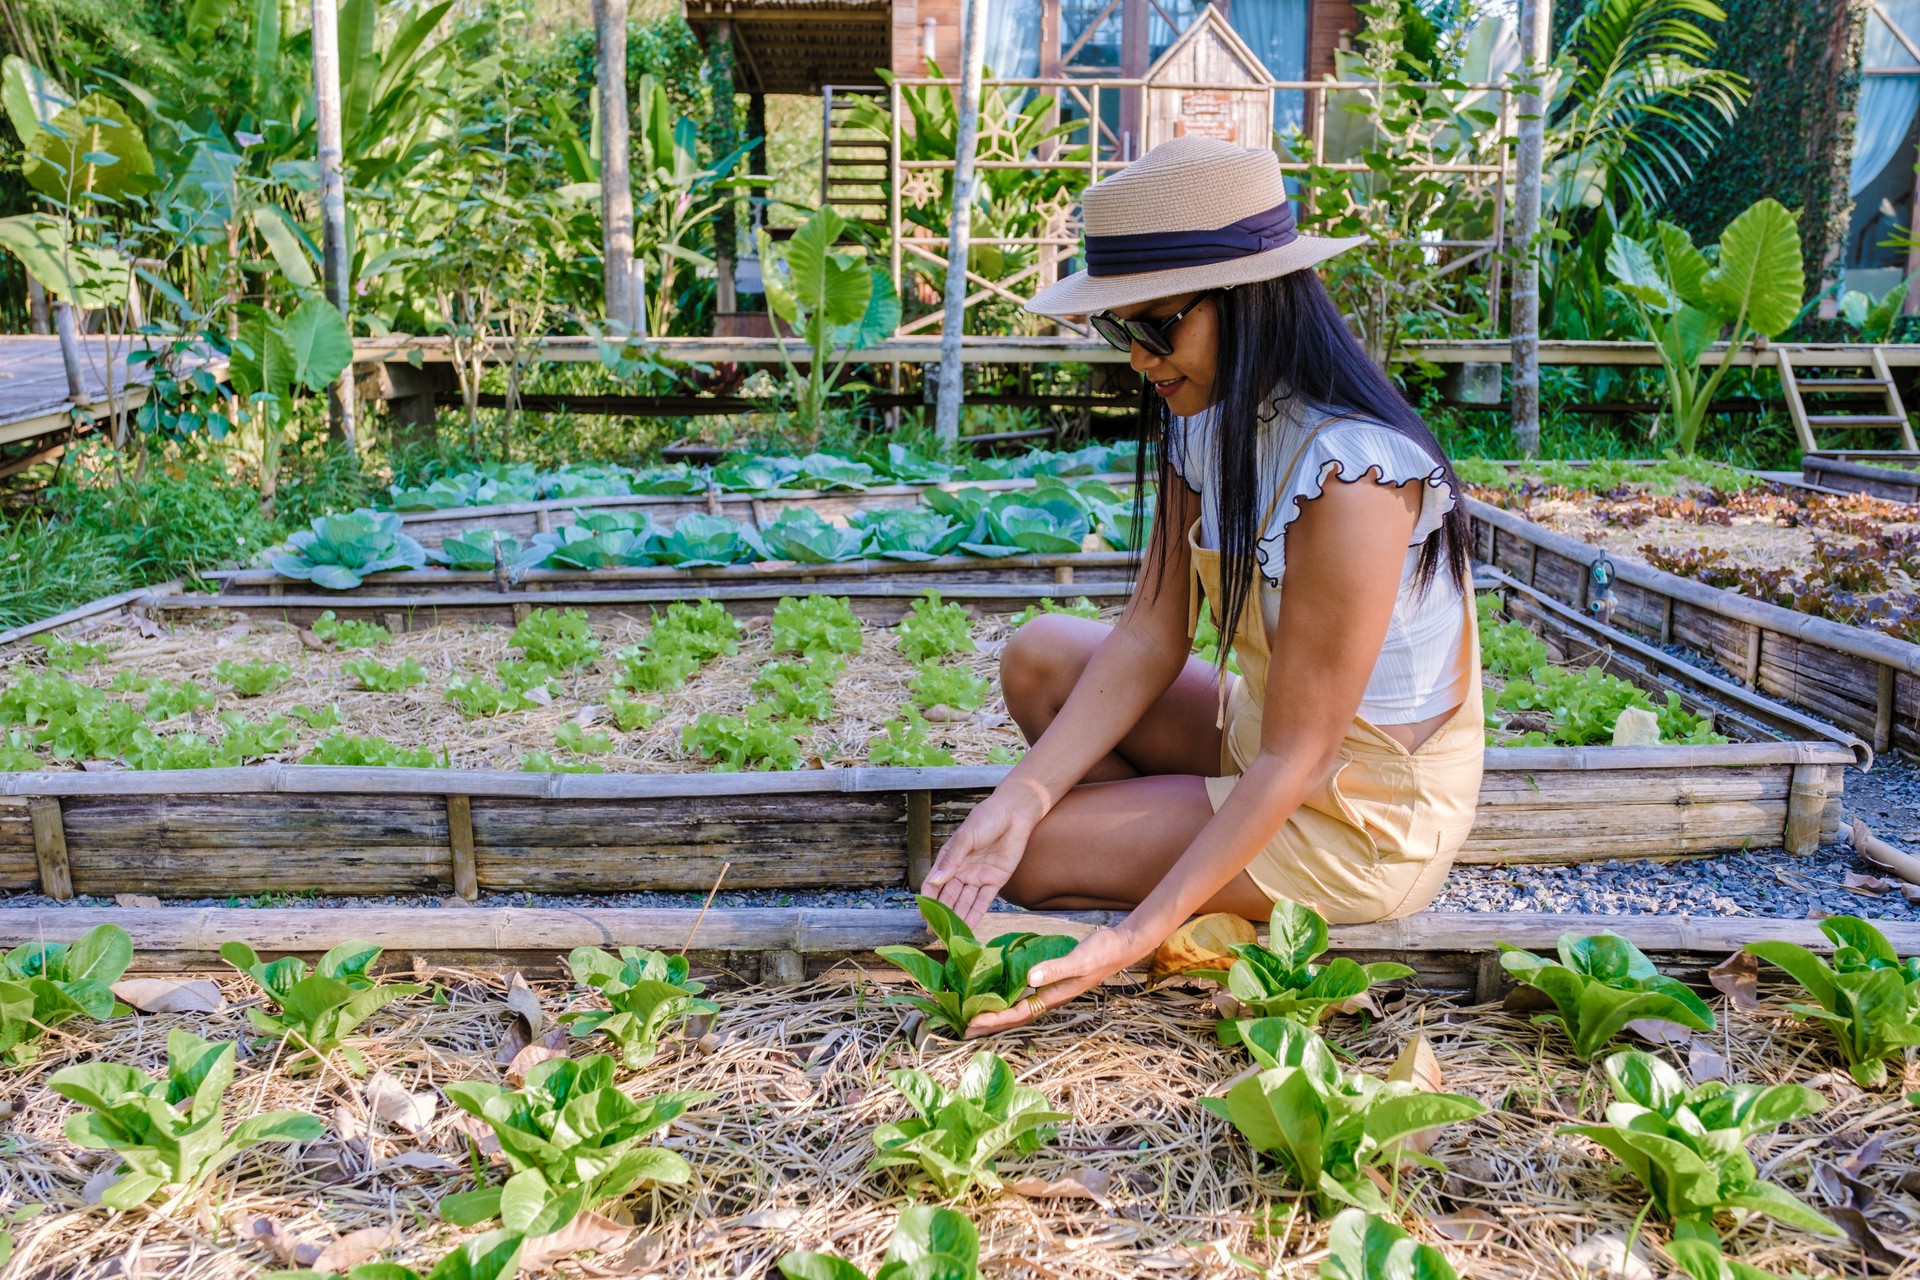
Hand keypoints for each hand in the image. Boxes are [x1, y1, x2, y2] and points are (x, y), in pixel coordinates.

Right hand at [921, 789, 1040, 930]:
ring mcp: (978, 877)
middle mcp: (962, 870)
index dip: (928, 899)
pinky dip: (976, 914)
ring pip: (965, 902)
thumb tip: (935, 881)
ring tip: (950, 936)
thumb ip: (952, 860)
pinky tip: (968, 927)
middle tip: (934, 933)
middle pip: (949, 896)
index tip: (923, 915)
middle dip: (941, 914)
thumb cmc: (987, 818)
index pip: (934, 883)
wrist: (1015, 813)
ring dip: (957, 918)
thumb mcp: (966, 837)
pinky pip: (983, 901)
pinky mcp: (996, 881)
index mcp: (950, 858)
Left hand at [963, 926, 1148, 1037]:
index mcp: (1052, 997)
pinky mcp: (1052, 981)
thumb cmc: (1100, 953)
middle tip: (964, 1030)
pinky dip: (1009, 999)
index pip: (1017, 1013)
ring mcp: (1051, 991)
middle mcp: (1049, 998)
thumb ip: (1054, 969)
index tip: (972, 1023)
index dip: (994, 1019)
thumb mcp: (1077, 960)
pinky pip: (1025, 996)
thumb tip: (1029, 979)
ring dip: (998, 1015)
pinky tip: (1000, 994)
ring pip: (1019, 1008)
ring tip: (976, 1017)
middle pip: (1015, 1017)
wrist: (1120, 947)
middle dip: (991, 1024)